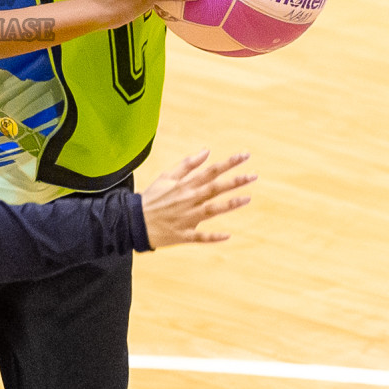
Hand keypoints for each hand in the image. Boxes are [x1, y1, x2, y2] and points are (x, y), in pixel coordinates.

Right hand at [139, 149, 253, 246]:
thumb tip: (206, 151)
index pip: (210, 171)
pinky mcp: (183, 234)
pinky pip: (200, 236)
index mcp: (185, 185)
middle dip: (234, 181)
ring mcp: (186, 217)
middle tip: (253, 175)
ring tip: (246, 198)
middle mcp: (188, 200)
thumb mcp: (166, 176)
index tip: (245, 156)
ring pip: (210, 210)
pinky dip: (212, 236)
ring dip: (228, 204)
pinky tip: (227, 235)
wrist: (135, 221)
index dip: (228, 163)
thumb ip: (187, 164)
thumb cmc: (153, 197)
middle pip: (214, 188)